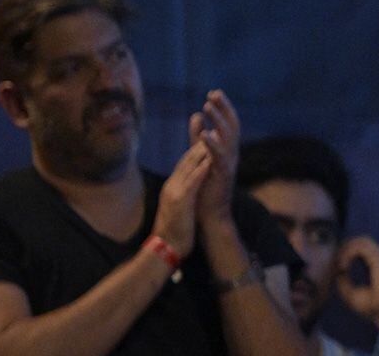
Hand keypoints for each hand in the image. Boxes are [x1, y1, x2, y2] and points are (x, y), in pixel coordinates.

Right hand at [154, 139, 213, 254]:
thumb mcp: (179, 209)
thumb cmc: (174, 233)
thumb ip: (184, 195)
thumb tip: (190, 189)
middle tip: (214, 128)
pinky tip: (210, 160)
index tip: (208, 137)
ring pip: (188, 166)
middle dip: (200, 143)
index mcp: (172, 187)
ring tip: (214, 137)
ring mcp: (175, 192)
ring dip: (201, 151)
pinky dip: (200, 170)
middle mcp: (172, 186)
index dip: (197, 149)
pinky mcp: (180, 201)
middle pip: (186, 160)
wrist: (164, 249)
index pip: (185, 164)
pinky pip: (192, 182)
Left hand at [190, 89, 240, 229]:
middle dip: (223, 108)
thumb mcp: (201, 155)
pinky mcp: (223, 175)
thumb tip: (196, 114)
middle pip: (231, 125)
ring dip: (217, 121)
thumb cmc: (206, 185)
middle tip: (213, 93)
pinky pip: (219, 157)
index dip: (223, 107)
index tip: (213, 93)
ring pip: (227, 137)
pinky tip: (204, 134)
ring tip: (207, 106)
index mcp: (227, 148)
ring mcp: (229, 164)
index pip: (228, 123)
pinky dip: (212, 144)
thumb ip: (198, 137)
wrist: (210, 214)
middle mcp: (232, 153)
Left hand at [334, 234, 378, 327]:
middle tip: (337, 263)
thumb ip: (343, 283)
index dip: (347, 252)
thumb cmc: (373, 308)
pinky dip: (349, 253)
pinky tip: (344, 266)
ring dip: (347, 249)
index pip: (362, 248)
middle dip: (346, 248)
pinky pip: (362, 247)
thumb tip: (337, 272)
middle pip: (362, 241)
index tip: (338, 267)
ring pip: (362, 240)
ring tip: (341, 265)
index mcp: (377, 265)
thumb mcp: (351, 295)